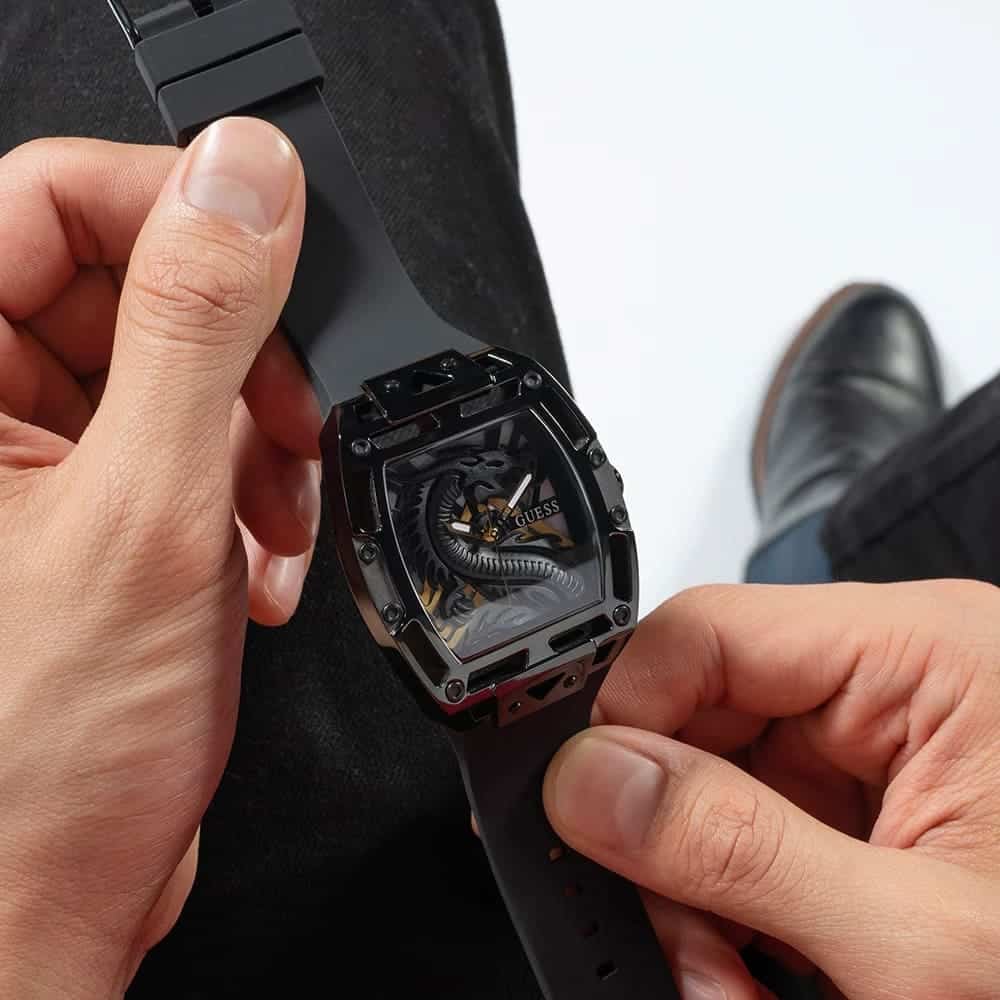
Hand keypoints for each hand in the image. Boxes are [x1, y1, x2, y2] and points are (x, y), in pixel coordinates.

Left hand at [0, 119, 313, 995]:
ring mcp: (34, 457)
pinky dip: (242, 493)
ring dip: (251, 442)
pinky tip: (250, 564)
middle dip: (240, 361)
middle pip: (133, 284)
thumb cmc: (40, 751)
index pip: (52, 196)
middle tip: (281, 433)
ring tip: (263, 530)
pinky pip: (189, 443)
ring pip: (178, 370)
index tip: (277, 273)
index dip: (181, 215)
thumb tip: (245, 177)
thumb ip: (198, 327)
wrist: (40, 892)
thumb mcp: (148, 513)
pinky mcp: (91, 506)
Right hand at [543, 581, 999, 999]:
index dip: (627, 718)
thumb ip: (737, 848)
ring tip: (733, 982)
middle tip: (687, 949)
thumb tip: (591, 779)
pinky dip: (738, 906)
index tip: (590, 817)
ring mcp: (881, 745)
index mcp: (927, 653)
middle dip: (672, 838)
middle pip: (702, 717)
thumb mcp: (913, 940)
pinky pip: (757, 828)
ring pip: (716, 785)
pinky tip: (761, 968)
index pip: (708, 631)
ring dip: (702, 891)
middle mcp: (898, 681)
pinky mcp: (872, 803)